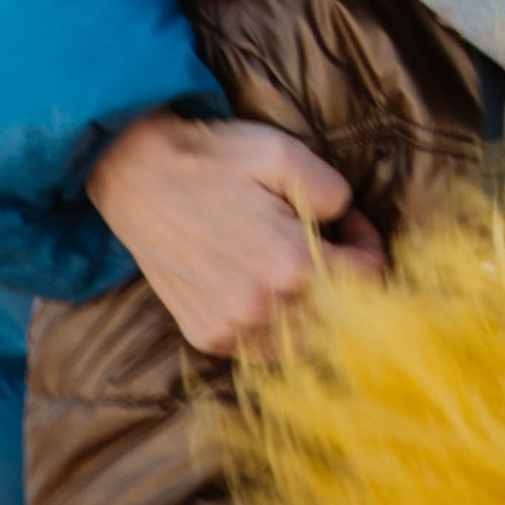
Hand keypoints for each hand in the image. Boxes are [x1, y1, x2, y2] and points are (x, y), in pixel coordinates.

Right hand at [86, 113, 384, 353]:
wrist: (137, 175)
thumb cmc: (213, 160)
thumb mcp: (284, 154)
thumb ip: (335, 191)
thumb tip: (348, 221)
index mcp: (290, 264)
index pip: (368, 279)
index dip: (368, 246)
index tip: (350, 225)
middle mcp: (263, 308)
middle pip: (342, 319)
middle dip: (347, 282)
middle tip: (329, 246)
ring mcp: (232, 328)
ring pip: (306, 343)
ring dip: (317, 312)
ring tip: (300, 273)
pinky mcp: (207, 336)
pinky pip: (263, 350)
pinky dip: (278, 329)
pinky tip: (268, 293)